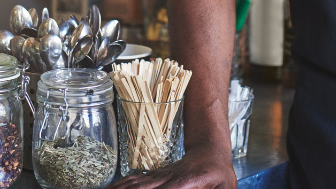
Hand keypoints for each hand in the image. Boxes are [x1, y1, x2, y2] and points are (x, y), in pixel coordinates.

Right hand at [110, 147, 236, 188]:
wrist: (211, 150)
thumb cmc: (220, 174)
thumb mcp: (225, 187)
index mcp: (185, 183)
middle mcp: (168, 179)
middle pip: (140, 188)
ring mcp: (160, 176)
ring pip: (134, 184)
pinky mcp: (156, 176)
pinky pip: (135, 181)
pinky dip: (120, 185)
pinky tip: (111, 188)